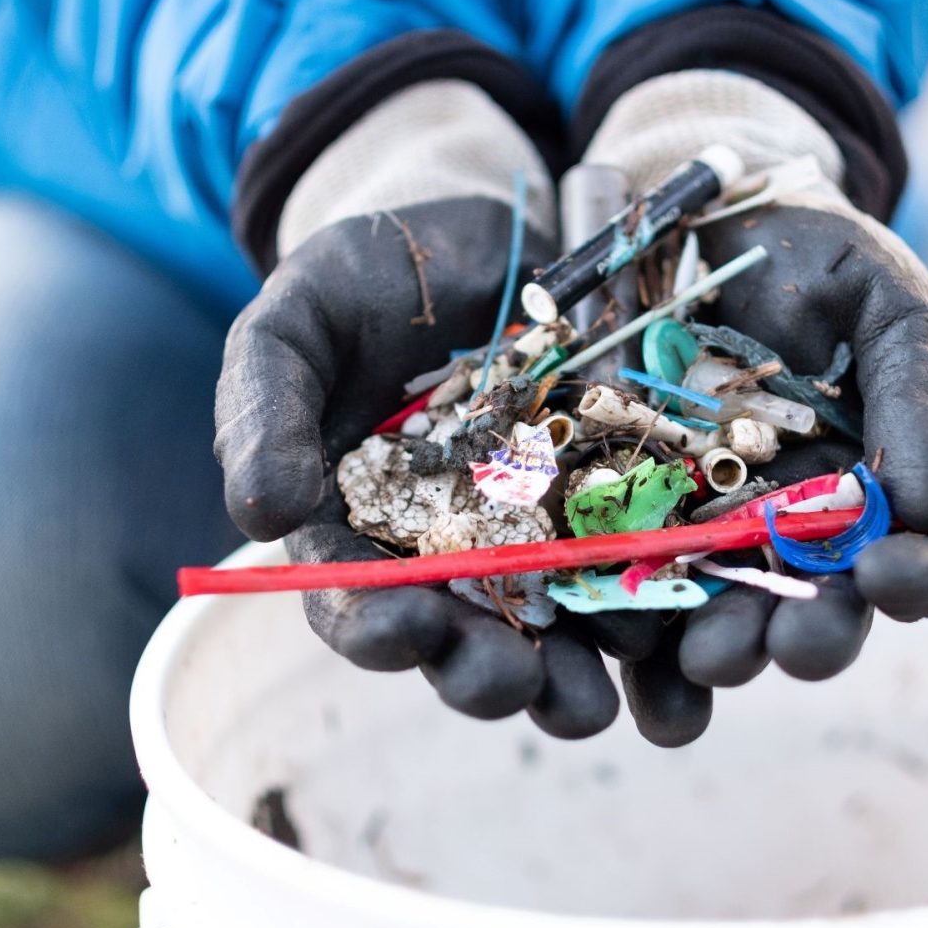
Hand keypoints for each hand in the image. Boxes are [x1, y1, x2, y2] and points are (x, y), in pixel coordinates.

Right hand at [217, 197, 652, 737]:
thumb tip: (259, 513)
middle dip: (484, 674)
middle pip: (459, 637)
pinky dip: (647, 605)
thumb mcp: (291, 330)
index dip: (374, 628)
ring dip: (572, 678)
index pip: (354, 602)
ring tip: (596, 700)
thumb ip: (263, 413)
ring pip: (550, 628)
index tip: (403, 630)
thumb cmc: (358, 284)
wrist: (470, 227)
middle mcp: (444, 552)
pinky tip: (668, 631)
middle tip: (514, 683)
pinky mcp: (605, 499)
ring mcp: (532, 531)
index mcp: (355, 531)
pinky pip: (628, 562)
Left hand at [674, 195, 927, 690]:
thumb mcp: (882, 303)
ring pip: (728, 612)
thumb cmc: (815, 259)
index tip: (889, 573)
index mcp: (883, 484)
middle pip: (823, 607)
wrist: (703, 214)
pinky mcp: (632, 508)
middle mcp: (804, 524)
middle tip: (790, 643)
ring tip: (703, 660)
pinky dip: (626, 614)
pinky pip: (632, 572)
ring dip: (720, 649)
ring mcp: (716, 522)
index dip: (922, 580)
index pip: (925, 557)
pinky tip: (616, 636)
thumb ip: (915, 394)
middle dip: (811, 636)